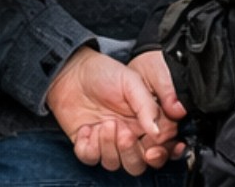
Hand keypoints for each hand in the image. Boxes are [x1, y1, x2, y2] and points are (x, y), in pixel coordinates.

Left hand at [47, 46, 179, 172]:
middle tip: (125, 134)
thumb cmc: (106, 73)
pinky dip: (89, 146)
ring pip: (114, 163)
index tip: (152, 146)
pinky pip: (91, 158)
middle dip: (132, 154)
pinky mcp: (87, 144)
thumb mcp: (132, 82)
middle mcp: (129, 135)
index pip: (160, 147)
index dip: (159, 150)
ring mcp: (107, 142)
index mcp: (145, 122)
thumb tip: (158, 132)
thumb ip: (147, 106)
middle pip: (138, 164)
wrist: (74, 72)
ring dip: (109, 146)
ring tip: (105, 123)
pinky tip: (87, 127)